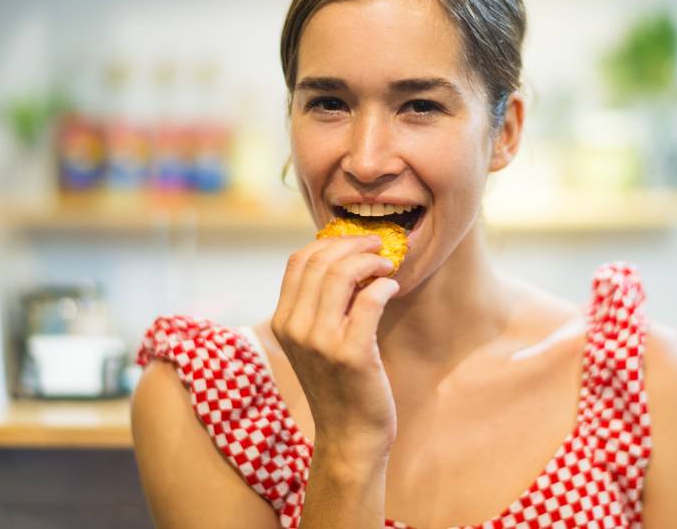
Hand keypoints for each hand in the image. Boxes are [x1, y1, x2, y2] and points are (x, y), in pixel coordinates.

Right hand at [271, 234, 399, 460]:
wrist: (350, 434)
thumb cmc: (339, 384)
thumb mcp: (315, 341)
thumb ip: (321, 304)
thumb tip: (346, 258)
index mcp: (283, 321)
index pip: (298, 261)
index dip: (329, 242)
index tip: (355, 241)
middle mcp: (295, 329)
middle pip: (320, 261)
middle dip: (354, 244)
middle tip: (379, 247)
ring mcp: (321, 343)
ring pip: (342, 274)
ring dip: (371, 261)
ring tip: (387, 266)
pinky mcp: (351, 355)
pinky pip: (370, 300)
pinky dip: (385, 285)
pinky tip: (393, 288)